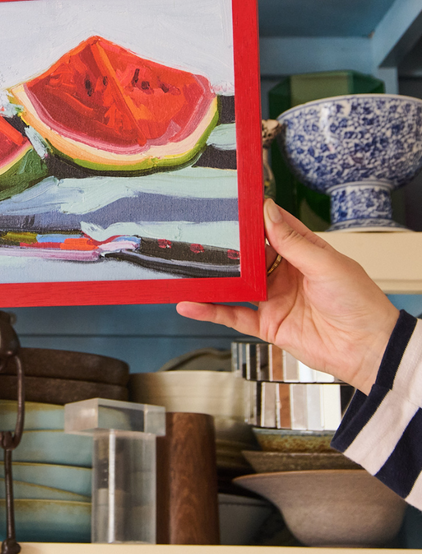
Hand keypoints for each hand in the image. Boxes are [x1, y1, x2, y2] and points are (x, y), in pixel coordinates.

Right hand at [176, 199, 398, 393]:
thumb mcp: (326, 265)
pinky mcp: (268, 325)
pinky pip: (234, 316)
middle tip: (197, 232)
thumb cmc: (360, 303)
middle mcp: (284, 274)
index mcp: (303, 253)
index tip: (230, 202)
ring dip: (212, 278)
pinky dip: (211, 311)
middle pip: (248, 256)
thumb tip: (268, 212)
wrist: (368, 351)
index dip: (253, 216)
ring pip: (236, 285)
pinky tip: (192, 304)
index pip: (272, 228)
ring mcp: (274, 299)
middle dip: (225, 246)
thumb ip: (293, 242)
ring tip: (185, 268)